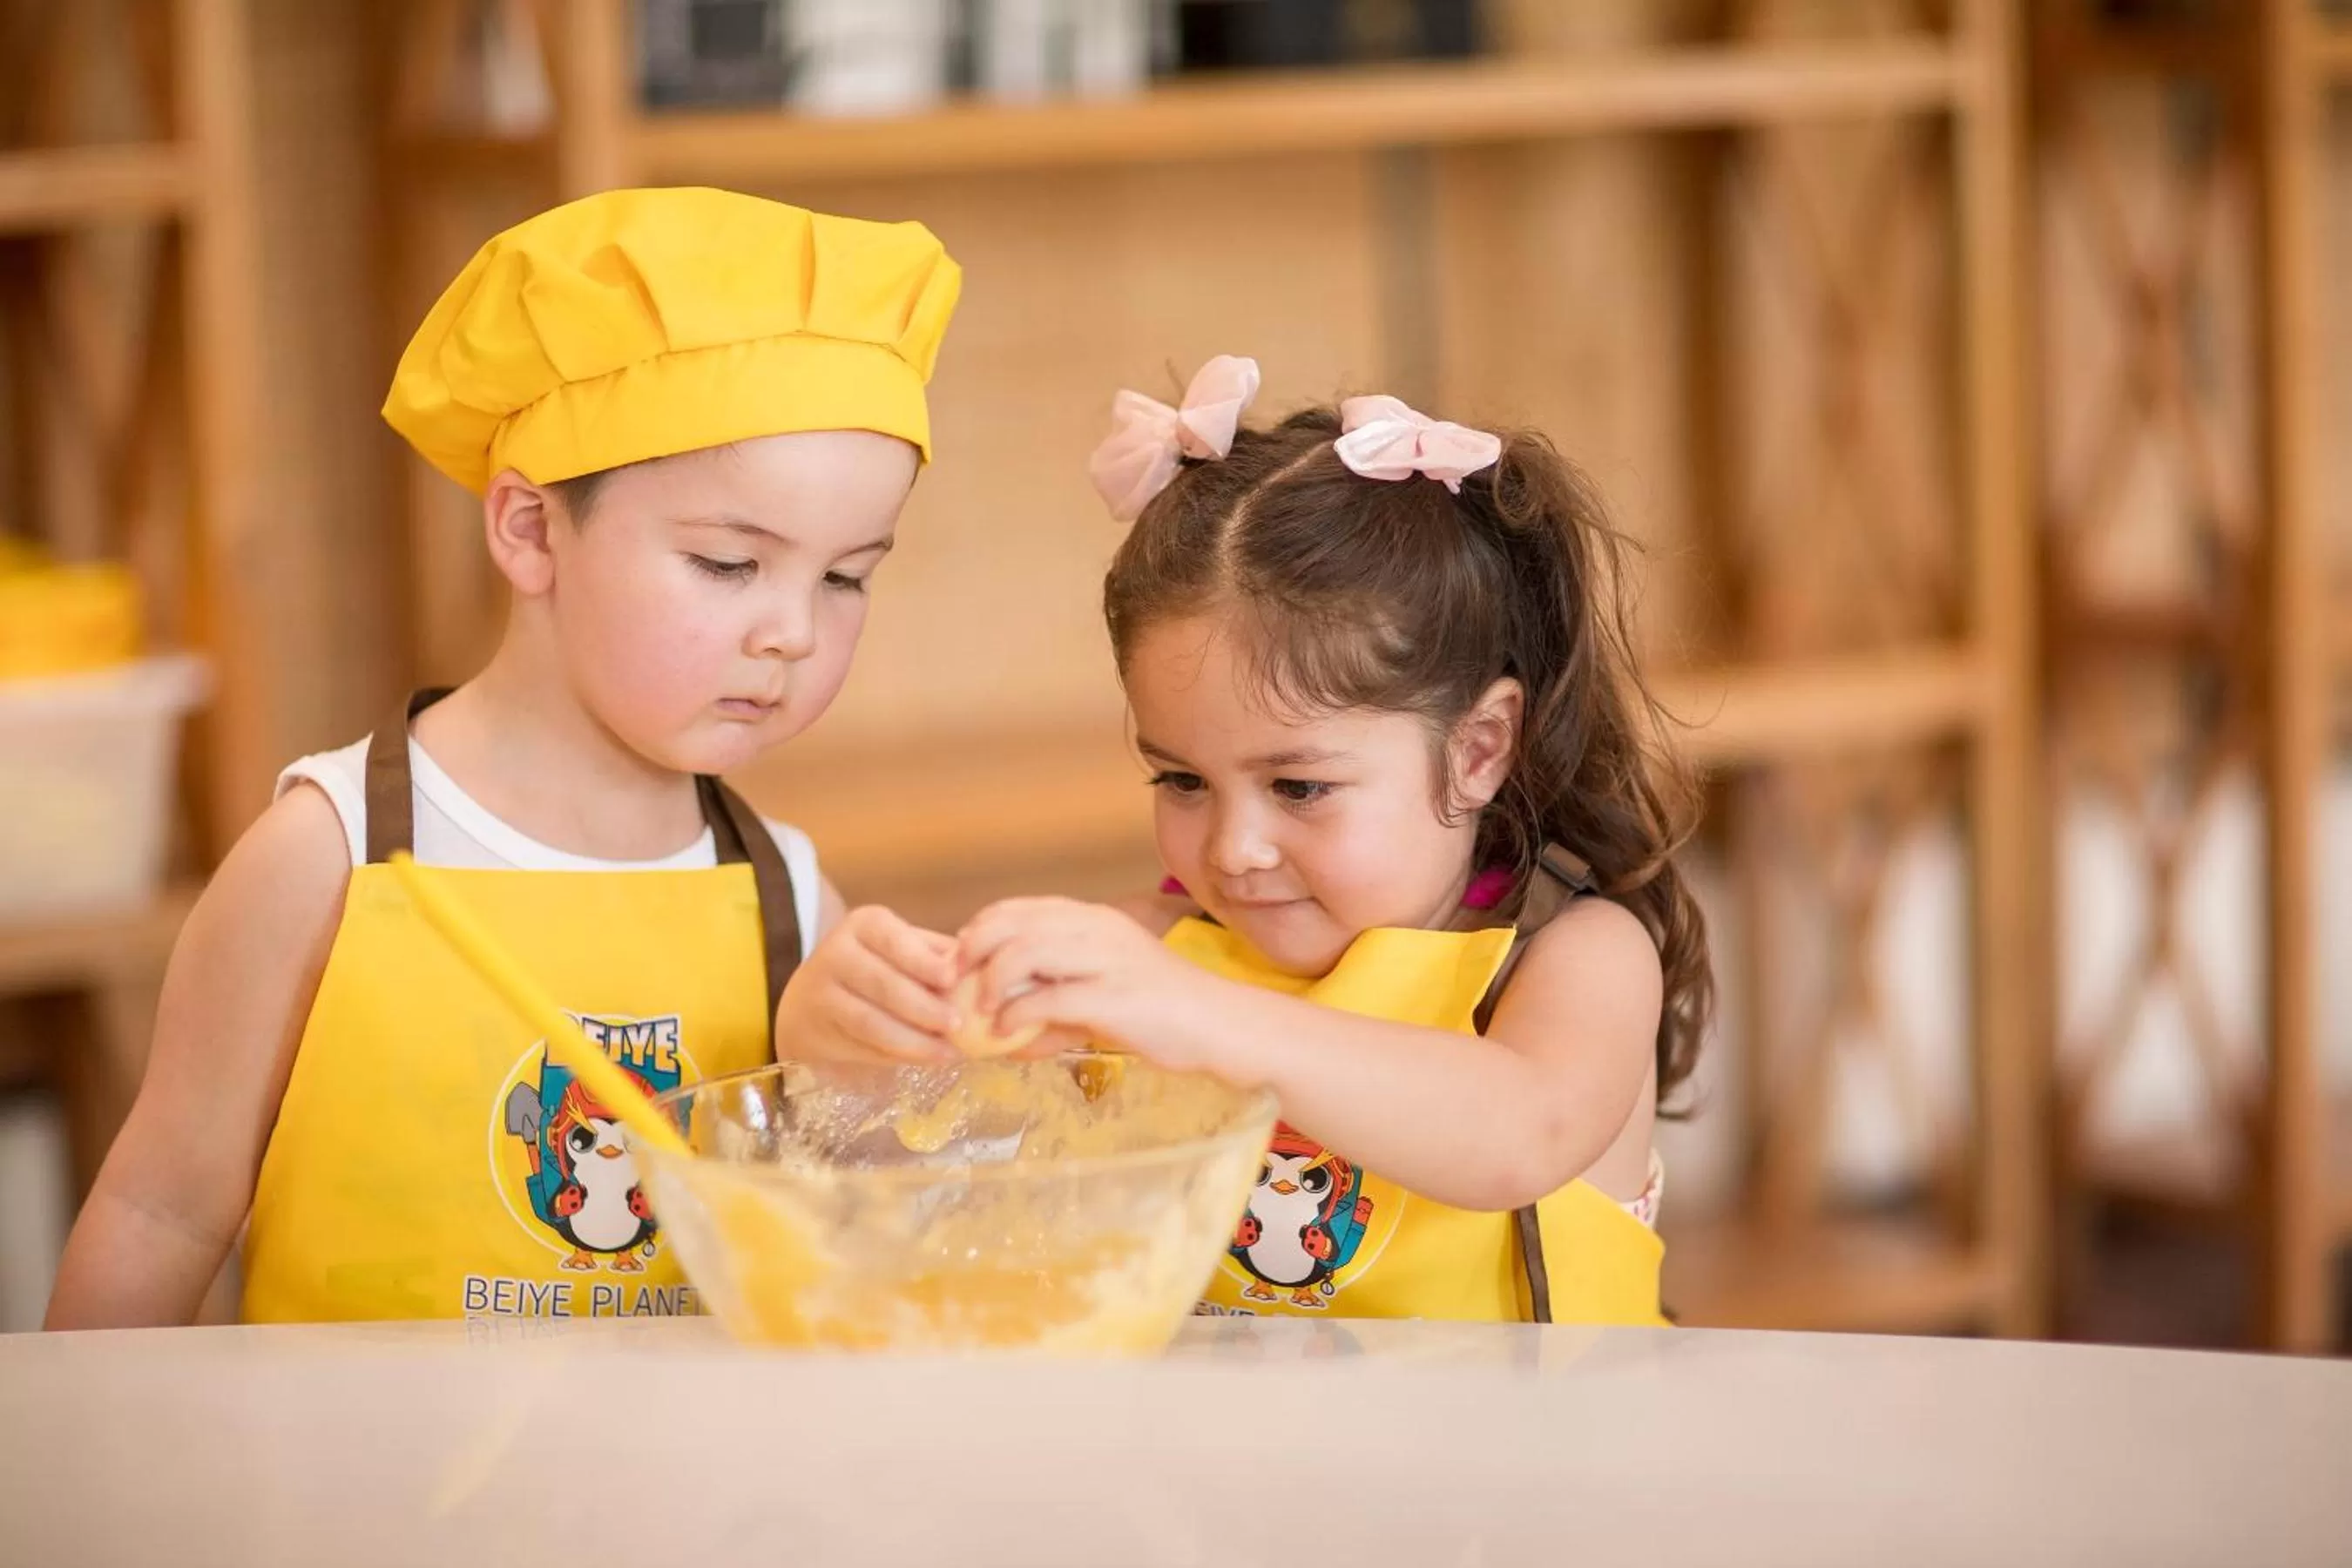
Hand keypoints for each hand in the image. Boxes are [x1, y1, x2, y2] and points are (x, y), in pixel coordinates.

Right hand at [774, 905, 958, 1063]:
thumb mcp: (904, 949)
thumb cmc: (877, 967)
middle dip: (924, 1008)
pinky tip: (924, 1059)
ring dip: (913, 1040)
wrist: (811, 1001)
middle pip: (883, 984)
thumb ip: (938, 956)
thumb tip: (978, 969)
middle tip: (958, 1025)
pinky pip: (861, 1046)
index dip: (922, 961)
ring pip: (870, 1021)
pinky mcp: (815, 1029)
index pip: (894, 941)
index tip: (951, 980)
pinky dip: (897, 1056)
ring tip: (948, 1052)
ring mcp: (821, 992)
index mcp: (865, 924)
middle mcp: (837, 952)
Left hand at [955, 898, 1204, 1063]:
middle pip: (1014, 922)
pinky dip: (1016, 1016)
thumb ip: (1059, 994)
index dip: (981, 929)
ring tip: (980, 1009)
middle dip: (974, 949)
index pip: (1022, 907)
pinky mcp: (1113, 997)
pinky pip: (1048, 999)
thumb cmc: (1163, 1010)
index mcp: (1094, 919)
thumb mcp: (1105, 987)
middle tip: (955, 982)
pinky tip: (1006, 1033)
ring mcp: (1107, 960)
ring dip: (991, 981)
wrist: (1220, 1025)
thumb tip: (1005, 1024)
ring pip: (1025, 952)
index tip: (960, 959)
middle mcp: (1097, 929)